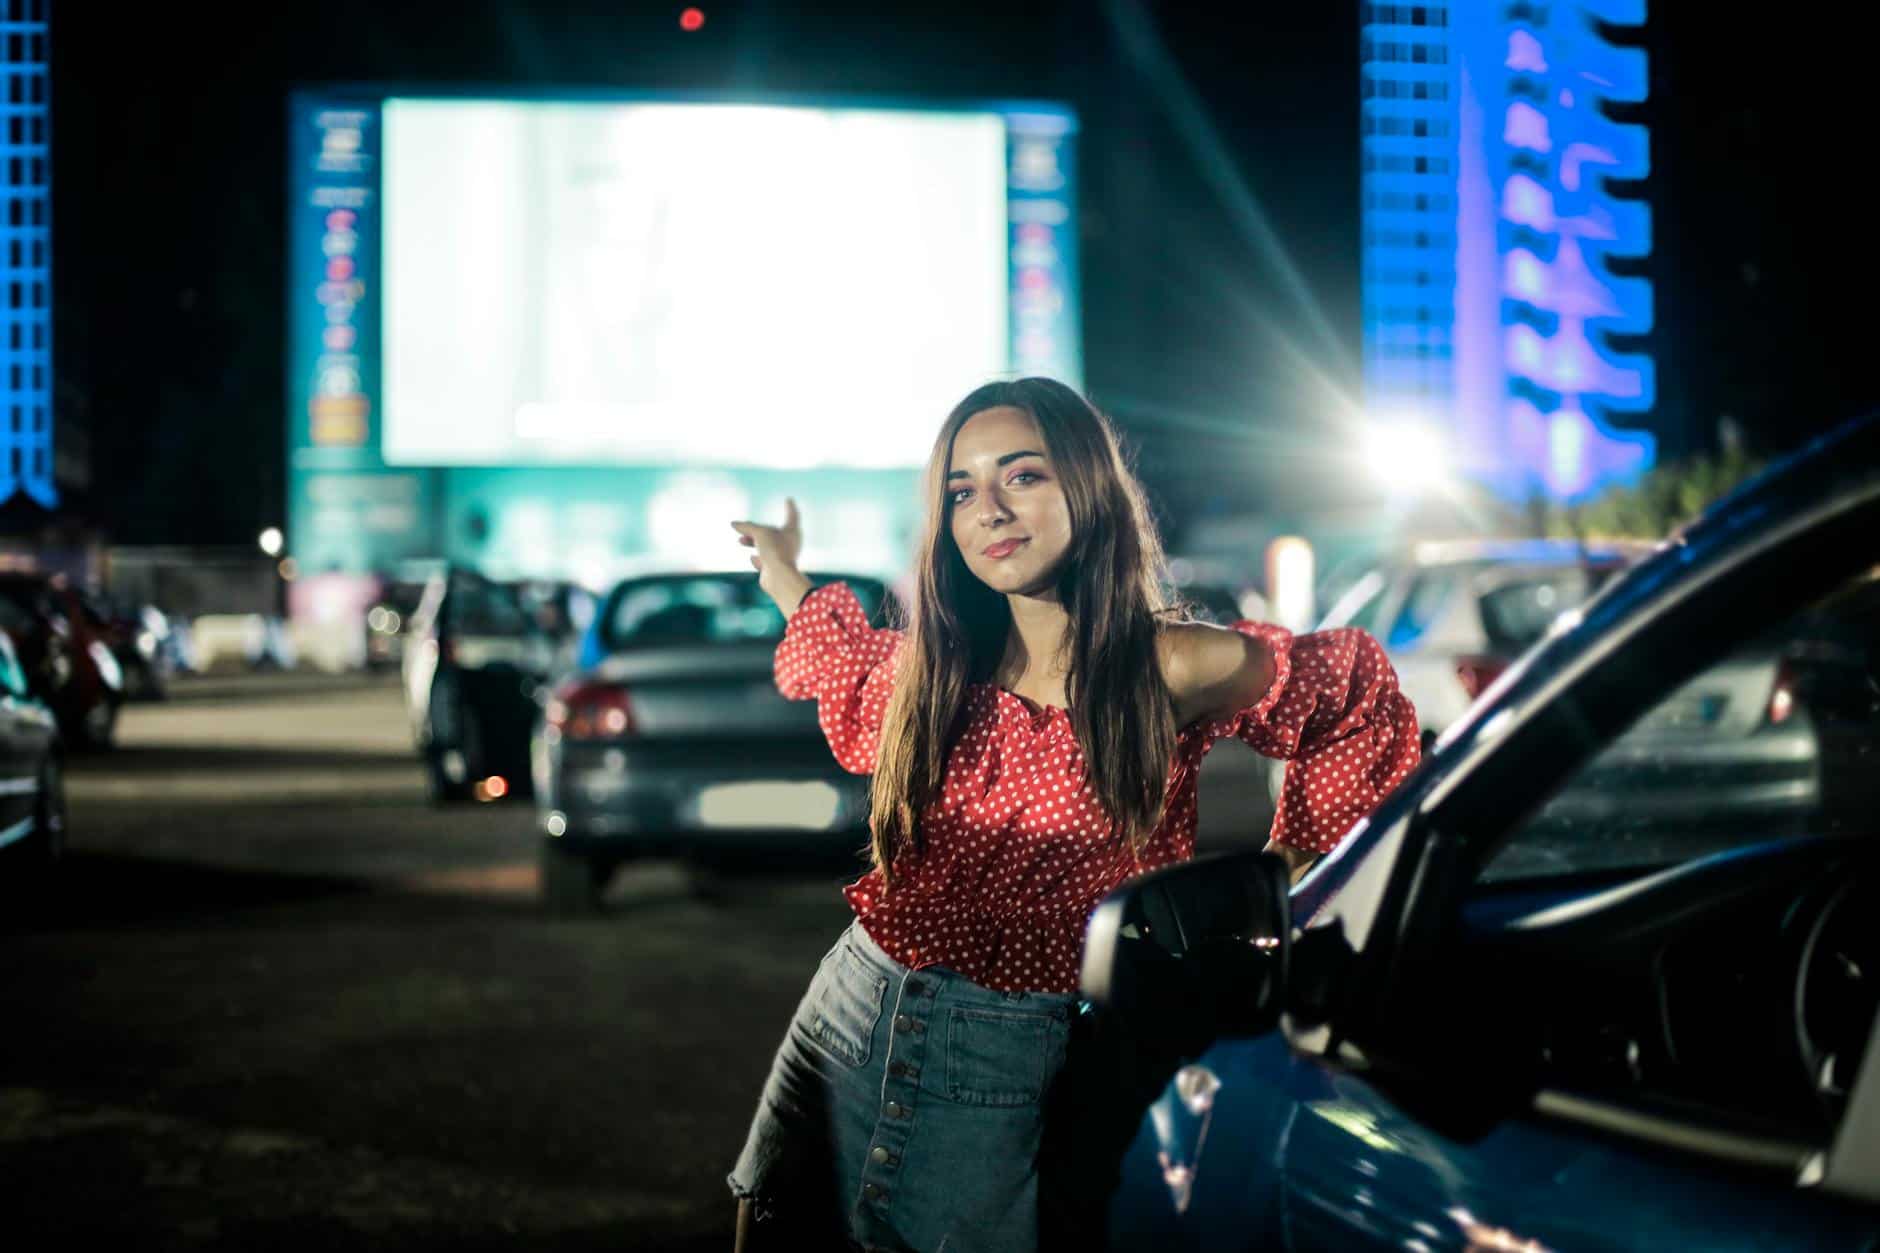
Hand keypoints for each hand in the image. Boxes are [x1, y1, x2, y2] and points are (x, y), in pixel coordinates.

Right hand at [731, 498, 811, 614]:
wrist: (779, 578)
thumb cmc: (774, 551)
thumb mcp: (759, 533)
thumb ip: (747, 527)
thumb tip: (734, 523)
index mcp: (792, 531)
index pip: (792, 515)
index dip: (789, 507)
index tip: (789, 499)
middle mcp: (790, 544)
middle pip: (773, 533)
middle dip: (757, 530)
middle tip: (743, 528)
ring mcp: (783, 557)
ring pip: (767, 547)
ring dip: (753, 542)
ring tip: (740, 540)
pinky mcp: (776, 570)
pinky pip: (766, 562)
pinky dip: (758, 559)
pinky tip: (752, 558)